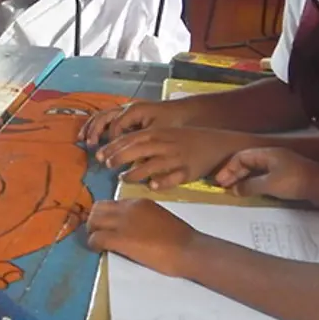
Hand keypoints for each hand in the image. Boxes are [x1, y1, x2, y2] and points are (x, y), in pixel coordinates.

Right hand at [79, 101, 191, 147]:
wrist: (185, 112)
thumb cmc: (173, 122)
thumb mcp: (159, 134)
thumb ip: (142, 144)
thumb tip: (129, 159)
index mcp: (134, 111)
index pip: (116, 127)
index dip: (112, 142)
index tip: (111, 156)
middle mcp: (127, 108)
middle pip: (104, 117)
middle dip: (94, 131)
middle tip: (90, 146)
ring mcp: (126, 109)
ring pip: (103, 116)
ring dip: (91, 127)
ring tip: (82, 140)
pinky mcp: (127, 114)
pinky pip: (107, 118)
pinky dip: (97, 126)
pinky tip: (92, 136)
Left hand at [86, 198, 196, 276]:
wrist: (188, 248)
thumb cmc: (180, 238)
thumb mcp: (159, 217)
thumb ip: (143, 217)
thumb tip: (133, 227)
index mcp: (139, 202)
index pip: (112, 203)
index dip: (106, 215)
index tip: (107, 225)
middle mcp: (128, 208)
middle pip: (98, 208)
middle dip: (94, 221)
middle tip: (98, 234)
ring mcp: (123, 223)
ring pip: (93, 221)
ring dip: (92, 232)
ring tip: (98, 243)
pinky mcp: (120, 239)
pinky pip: (96, 238)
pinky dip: (93, 244)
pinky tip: (99, 250)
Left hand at [95, 126, 258, 190]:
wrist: (219, 145)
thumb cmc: (189, 141)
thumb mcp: (167, 134)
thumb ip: (146, 141)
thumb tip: (121, 149)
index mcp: (160, 133)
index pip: (131, 138)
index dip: (114, 146)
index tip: (99, 155)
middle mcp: (167, 144)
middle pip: (137, 149)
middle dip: (119, 156)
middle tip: (106, 165)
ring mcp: (177, 158)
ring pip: (152, 164)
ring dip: (135, 173)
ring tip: (122, 178)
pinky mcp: (188, 171)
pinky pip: (172, 178)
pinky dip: (161, 181)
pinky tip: (151, 186)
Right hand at [213, 147, 317, 200]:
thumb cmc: (295, 181)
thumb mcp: (269, 184)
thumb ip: (250, 186)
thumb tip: (234, 190)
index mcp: (267, 154)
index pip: (241, 156)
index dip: (229, 168)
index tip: (220, 181)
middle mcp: (272, 156)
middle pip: (247, 161)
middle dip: (234, 173)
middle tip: (224, 186)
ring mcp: (280, 165)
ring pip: (255, 169)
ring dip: (244, 178)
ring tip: (235, 190)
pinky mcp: (286, 175)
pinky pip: (264, 175)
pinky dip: (254, 182)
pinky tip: (252, 191)